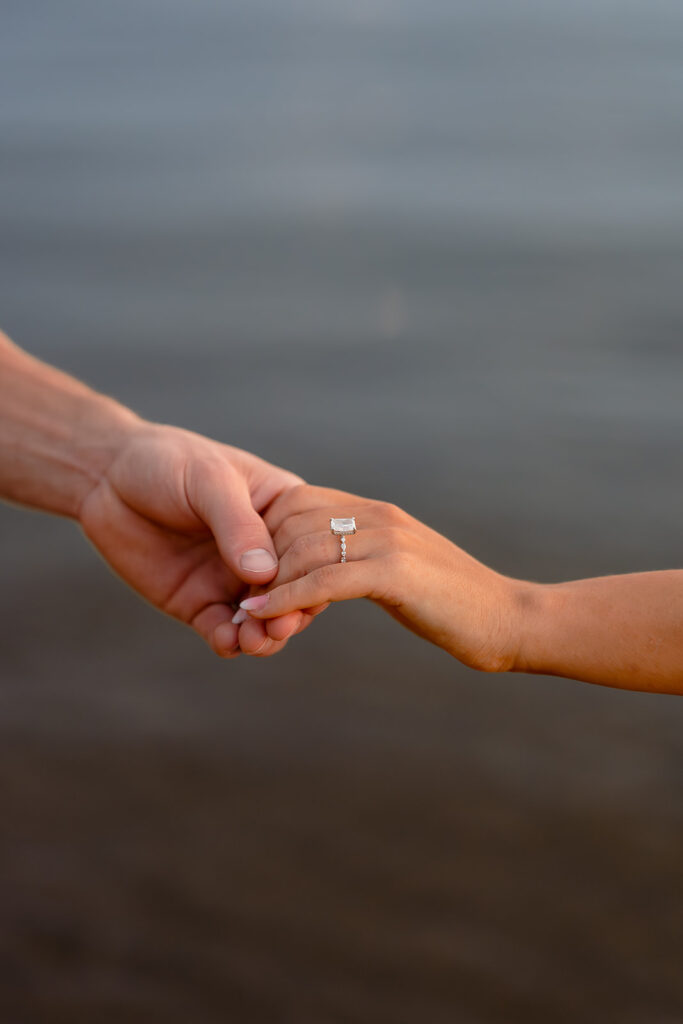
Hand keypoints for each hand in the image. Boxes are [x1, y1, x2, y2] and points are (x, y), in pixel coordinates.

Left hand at [78, 422, 305, 656]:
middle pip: (292, 593)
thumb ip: (238, 524)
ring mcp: (232, 580)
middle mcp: (265, 552)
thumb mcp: (209, 480)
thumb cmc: (168, 461)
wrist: (107, 476)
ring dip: (264, 636)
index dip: (310, 576)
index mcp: (282, 514)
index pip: (310, 551)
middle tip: (280, 626)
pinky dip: (230, 642)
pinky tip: (228, 642)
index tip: (302, 593)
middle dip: (290, 613)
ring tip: (254, 640)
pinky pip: (223, 631)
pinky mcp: (200, 602)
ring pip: (261, 619)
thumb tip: (265, 573)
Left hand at [238, 485, 521, 671]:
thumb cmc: (454, 604)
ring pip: (302, 550)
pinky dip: (284, 598)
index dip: (265, 534)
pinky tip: (259, 614)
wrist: (510, 620)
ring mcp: (387, 539)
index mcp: (376, 512)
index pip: (299, 501)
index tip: (248, 571)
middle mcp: (377, 515)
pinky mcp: (394, 572)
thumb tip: (324, 569)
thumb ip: (364, 559)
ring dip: (265, 584)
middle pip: (292, 521)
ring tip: (241, 613)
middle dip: (258, 560)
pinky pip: (322, 579)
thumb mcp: (402, 570)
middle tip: (235, 595)